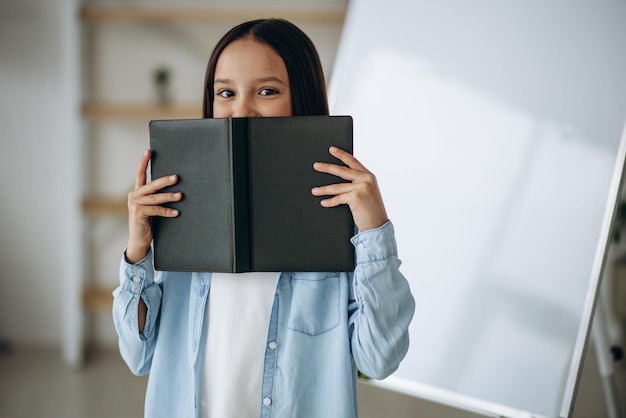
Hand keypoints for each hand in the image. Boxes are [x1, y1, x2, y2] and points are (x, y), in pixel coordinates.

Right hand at [126, 149, 181, 263]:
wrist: (138, 240)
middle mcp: (134, 196)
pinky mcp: (138, 214)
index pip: (140, 174)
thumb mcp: (150, 207)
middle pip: (151, 185)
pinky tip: (176, 213)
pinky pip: (156, 211)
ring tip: (180, 196)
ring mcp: (135, 205)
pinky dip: (167, 212)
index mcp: (137, 192)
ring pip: (155, 198)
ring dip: (169, 197)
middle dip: (164, 181)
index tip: (149, 151)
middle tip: (176, 177)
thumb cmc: (148, 222)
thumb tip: (174, 187)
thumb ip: (155, 197)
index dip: (144, 162)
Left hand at [312, 146, 388, 231]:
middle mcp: (366, 179)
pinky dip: (330, 201)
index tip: (332, 149)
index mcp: (369, 176)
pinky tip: (323, 202)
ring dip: (323, 189)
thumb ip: (358, 183)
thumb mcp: (368, 192)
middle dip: (327, 168)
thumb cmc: (371, 211)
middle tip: (316, 165)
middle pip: (342, 171)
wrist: (378, 225)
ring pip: (337, 187)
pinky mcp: (355, 196)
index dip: (342, 154)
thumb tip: (341, 179)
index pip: (353, 162)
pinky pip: (338, 198)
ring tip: (314, 191)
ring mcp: (361, 187)